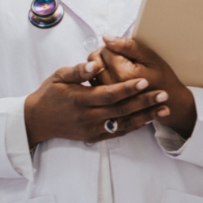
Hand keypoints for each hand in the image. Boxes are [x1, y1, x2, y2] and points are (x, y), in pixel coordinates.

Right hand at [24, 59, 170, 148]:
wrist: (37, 120)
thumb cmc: (50, 94)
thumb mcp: (59, 76)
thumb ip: (78, 71)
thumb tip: (95, 65)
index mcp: (79, 100)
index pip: (108, 94)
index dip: (128, 88)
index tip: (145, 80)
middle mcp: (87, 117)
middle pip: (121, 110)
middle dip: (144, 102)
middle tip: (164, 94)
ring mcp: (92, 129)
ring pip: (123, 124)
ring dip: (146, 117)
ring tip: (164, 109)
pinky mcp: (94, 137)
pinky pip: (118, 133)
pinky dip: (135, 127)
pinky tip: (149, 119)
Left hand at [93, 36, 197, 137]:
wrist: (169, 103)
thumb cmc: (162, 78)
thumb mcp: (150, 57)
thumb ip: (127, 46)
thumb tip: (106, 37)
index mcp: (123, 73)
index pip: (104, 50)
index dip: (112, 46)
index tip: (122, 50)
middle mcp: (112, 86)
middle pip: (94, 60)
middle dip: (103, 55)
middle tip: (118, 57)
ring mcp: (108, 97)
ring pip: (91, 73)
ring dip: (99, 67)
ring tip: (116, 68)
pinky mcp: (107, 103)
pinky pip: (93, 86)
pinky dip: (98, 79)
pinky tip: (111, 79)